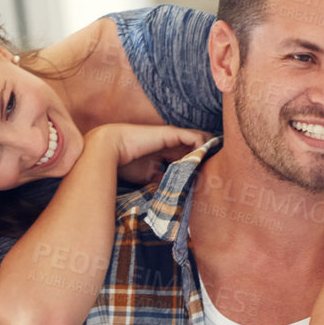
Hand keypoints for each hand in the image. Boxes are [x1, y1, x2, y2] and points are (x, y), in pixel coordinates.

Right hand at [96, 123, 210, 185]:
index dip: (198, 166)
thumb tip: (175, 191)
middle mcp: (172, 143)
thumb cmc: (125, 163)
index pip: (190, 157)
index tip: (206, 180)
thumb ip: (163, 180)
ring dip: (208, 154)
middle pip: (199, 148)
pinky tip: (202, 162)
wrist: (109, 150)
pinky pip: (197, 138)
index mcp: (166, 152)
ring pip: (202, 140)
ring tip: (211, 169)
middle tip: (214, 176)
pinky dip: (203, 149)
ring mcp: (173, 136)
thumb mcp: (148, 177)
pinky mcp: (172, 133)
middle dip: (208, 160)